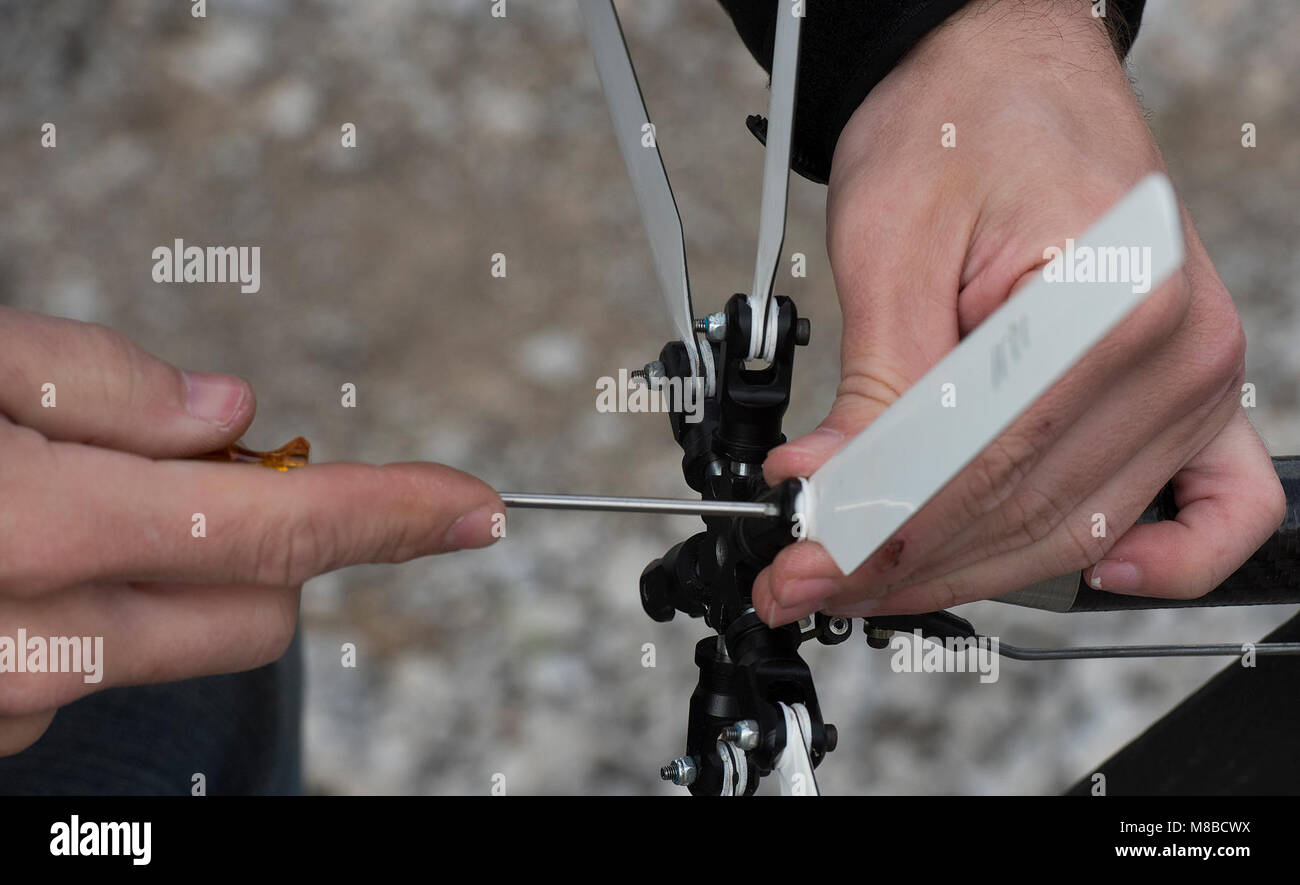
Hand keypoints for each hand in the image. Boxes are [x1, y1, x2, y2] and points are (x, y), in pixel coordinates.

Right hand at [0, 307, 502, 753]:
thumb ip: (96, 382)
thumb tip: (225, 413)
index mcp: (41, 533)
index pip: (279, 529)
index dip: (393, 511)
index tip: (476, 506)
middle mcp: (41, 648)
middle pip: (260, 609)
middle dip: (262, 537)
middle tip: (172, 463)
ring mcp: (12, 706)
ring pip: (180, 645)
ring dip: (167, 573)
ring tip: (53, 501)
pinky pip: (95, 675)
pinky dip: (91, 617)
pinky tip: (15, 561)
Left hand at [753, 0, 1283, 624]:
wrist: (1007, 69)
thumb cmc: (960, 127)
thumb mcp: (890, 248)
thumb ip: (874, 390)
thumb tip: (827, 493)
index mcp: (1110, 299)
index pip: (983, 465)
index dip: (883, 528)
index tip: (805, 559)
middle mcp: (1177, 348)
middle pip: (1028, 511)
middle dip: (907, 561)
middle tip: (810, 579)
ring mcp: (1194, 376)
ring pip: (1080, 526)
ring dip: (974, 570)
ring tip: (873, 578)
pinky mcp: (1188, 387)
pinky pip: (1221, 506)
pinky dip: (1168, 559)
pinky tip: (1094, 573)